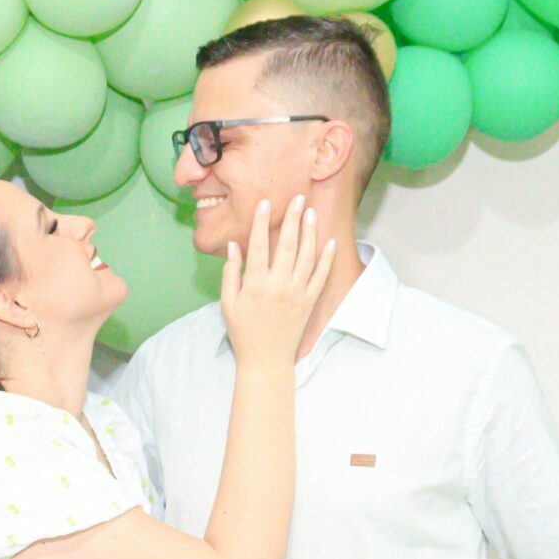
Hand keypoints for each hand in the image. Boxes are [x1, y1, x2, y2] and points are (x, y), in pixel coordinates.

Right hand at [220, 195, 335, 368]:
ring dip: (310, 232)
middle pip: (287, 244)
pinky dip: (327, 258)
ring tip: (311, 212)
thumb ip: (231, 273)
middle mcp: (279, 285)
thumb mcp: (228, 304)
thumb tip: (234, 247)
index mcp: (256, 284)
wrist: (266, 360)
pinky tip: (329, 241)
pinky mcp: (310, 302)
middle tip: (298, 198)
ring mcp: (298, 293)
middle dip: (293, 218)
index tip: (265, 203)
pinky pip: (321, 276)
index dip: (261, 222)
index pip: (259, 245)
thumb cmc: (243, 332)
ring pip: (307, 256)